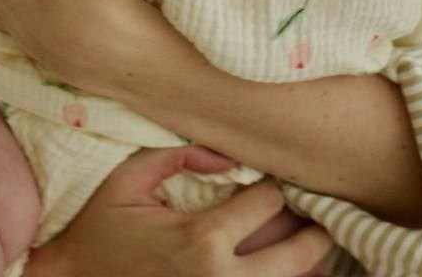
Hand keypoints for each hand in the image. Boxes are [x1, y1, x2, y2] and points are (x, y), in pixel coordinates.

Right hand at [23, 146, 332, 276]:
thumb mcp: (129, 180)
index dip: (276, 187)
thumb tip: (225, 156)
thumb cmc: (99, 232)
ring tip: (317, 256)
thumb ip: (179, 158)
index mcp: (201, 238)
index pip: (269, 203)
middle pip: (297, 258)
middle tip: (323, 223)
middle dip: (316, 236)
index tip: (274, 183)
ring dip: (307, 273)